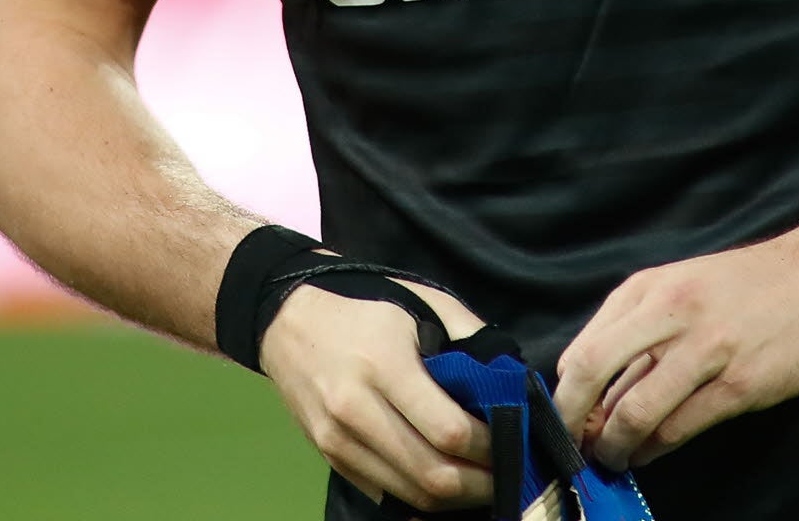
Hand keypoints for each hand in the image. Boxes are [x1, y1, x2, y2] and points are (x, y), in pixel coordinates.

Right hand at [261, 280, 493, 511]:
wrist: (284, 317)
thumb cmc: (362, 304)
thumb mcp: (421, 302)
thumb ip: (471, 338)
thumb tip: (513, 383)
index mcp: (383, 366)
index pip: (449, 431)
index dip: (491, 445)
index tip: (513, 439)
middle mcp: (355, 411)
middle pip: (432, 475)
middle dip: (481, 483)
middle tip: (507, 472)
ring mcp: (337, 439)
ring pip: (411, 492)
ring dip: (455, 496)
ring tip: (481, 479)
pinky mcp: (329, 455)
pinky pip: (386, 492)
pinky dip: (420, 493)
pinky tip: (442, 476)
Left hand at [551, 231, 798, 470]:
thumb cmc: (751, 285)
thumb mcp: (683, 286)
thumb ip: (639, 330)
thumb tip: (598, 389)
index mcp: (648, 288)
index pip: (581, 348)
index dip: (564, 395)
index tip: (565, 420)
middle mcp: (668, 313)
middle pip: (590, 372)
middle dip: (572, 421)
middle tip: (573, 448)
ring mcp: (705, 349)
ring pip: (634, 410)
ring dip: (614, 445)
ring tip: (612, 458)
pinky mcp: (740, 384)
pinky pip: (680, 427)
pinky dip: (655, 449)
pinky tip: (650, 454)